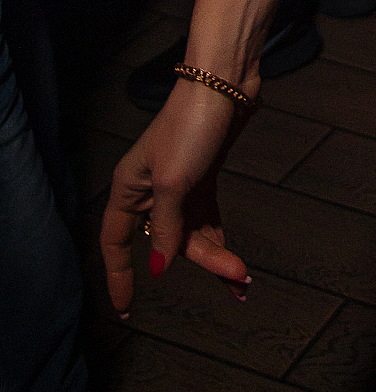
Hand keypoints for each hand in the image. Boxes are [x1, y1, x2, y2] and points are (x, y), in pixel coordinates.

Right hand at [100, 79, 255, 317]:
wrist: (225, 83)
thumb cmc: (190, 127)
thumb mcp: (174, 182)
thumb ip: (167, 228)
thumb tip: (161, 268)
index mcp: (129, 190)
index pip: (116, 243)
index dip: (118, 276)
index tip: (125, 308)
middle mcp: (149, 191)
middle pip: (168, 242)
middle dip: (203, 259)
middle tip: (237, 276)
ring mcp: (179, 185)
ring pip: (192, 233)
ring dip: (216, 255)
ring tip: (243, 279)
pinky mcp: (203, 177)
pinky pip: (206, 219)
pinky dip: (219, 238)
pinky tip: (233, 259)